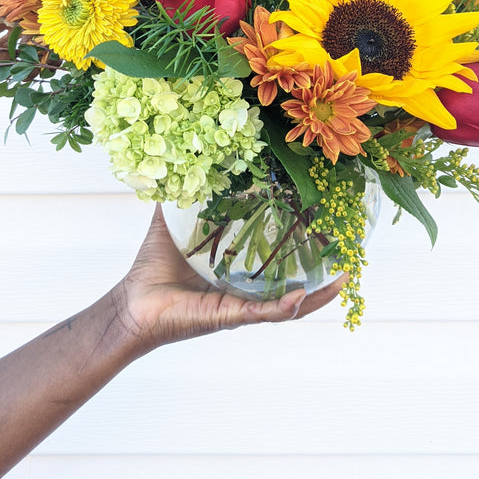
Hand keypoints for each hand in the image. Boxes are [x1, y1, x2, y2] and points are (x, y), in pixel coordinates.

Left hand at [113, 204, 346, 349]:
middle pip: (293, 282)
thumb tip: (181, 161)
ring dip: (316, 293)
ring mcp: (240, 306)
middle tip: (348, 253)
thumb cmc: (151, 269)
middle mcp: (245, 290)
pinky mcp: (226, 317)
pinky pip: (262, 314)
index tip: (326, 225)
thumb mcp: (171, 226)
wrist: (130, 304)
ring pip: (287, 302)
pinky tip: (301, 295)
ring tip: (342, 278)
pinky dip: (283, 307)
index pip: (277, 257)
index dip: (303, 245)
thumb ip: (179, 196)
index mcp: (237, 269)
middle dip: (323, 272)